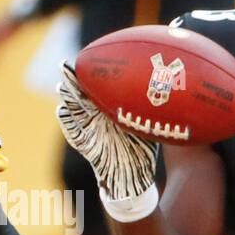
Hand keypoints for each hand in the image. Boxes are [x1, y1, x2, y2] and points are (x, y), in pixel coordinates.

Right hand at [55, 63, 159, 219]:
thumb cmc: (142, 150)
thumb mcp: (149, 126)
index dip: (90, 74)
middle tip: (65, 64)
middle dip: (72, 80)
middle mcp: (97, 118)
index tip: (87, 57)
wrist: (134, 176)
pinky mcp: (86, 146)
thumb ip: (152, 111)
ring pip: (74, 110)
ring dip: (67, 98)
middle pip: (81, 95)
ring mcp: (90, 131)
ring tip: (62, 84)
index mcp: (110, 110)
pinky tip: (62, 110)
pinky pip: (74, 133)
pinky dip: (67, 122)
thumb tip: (172, 89)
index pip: (97, 88)